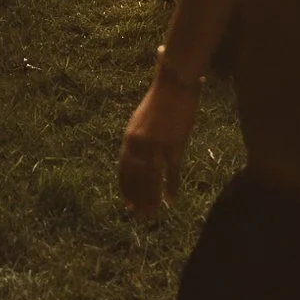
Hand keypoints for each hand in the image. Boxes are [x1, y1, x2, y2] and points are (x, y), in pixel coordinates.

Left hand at [118, 69, 200, 221]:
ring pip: (152, 180)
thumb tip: (136, 160)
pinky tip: (170, 200)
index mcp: (129, 138)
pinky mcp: (175, 144)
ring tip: (153, 214)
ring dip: (152, 199)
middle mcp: (140, 145)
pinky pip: (171, 172)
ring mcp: (157, 146)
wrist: (174, 83)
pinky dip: (171, 187)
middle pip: (137, 179)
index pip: (124, 170)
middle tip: (141, 216)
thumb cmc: (158, 101)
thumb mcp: (139, 121)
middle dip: (138, 199)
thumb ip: (137, 141)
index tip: (128, 204)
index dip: (126, 189)